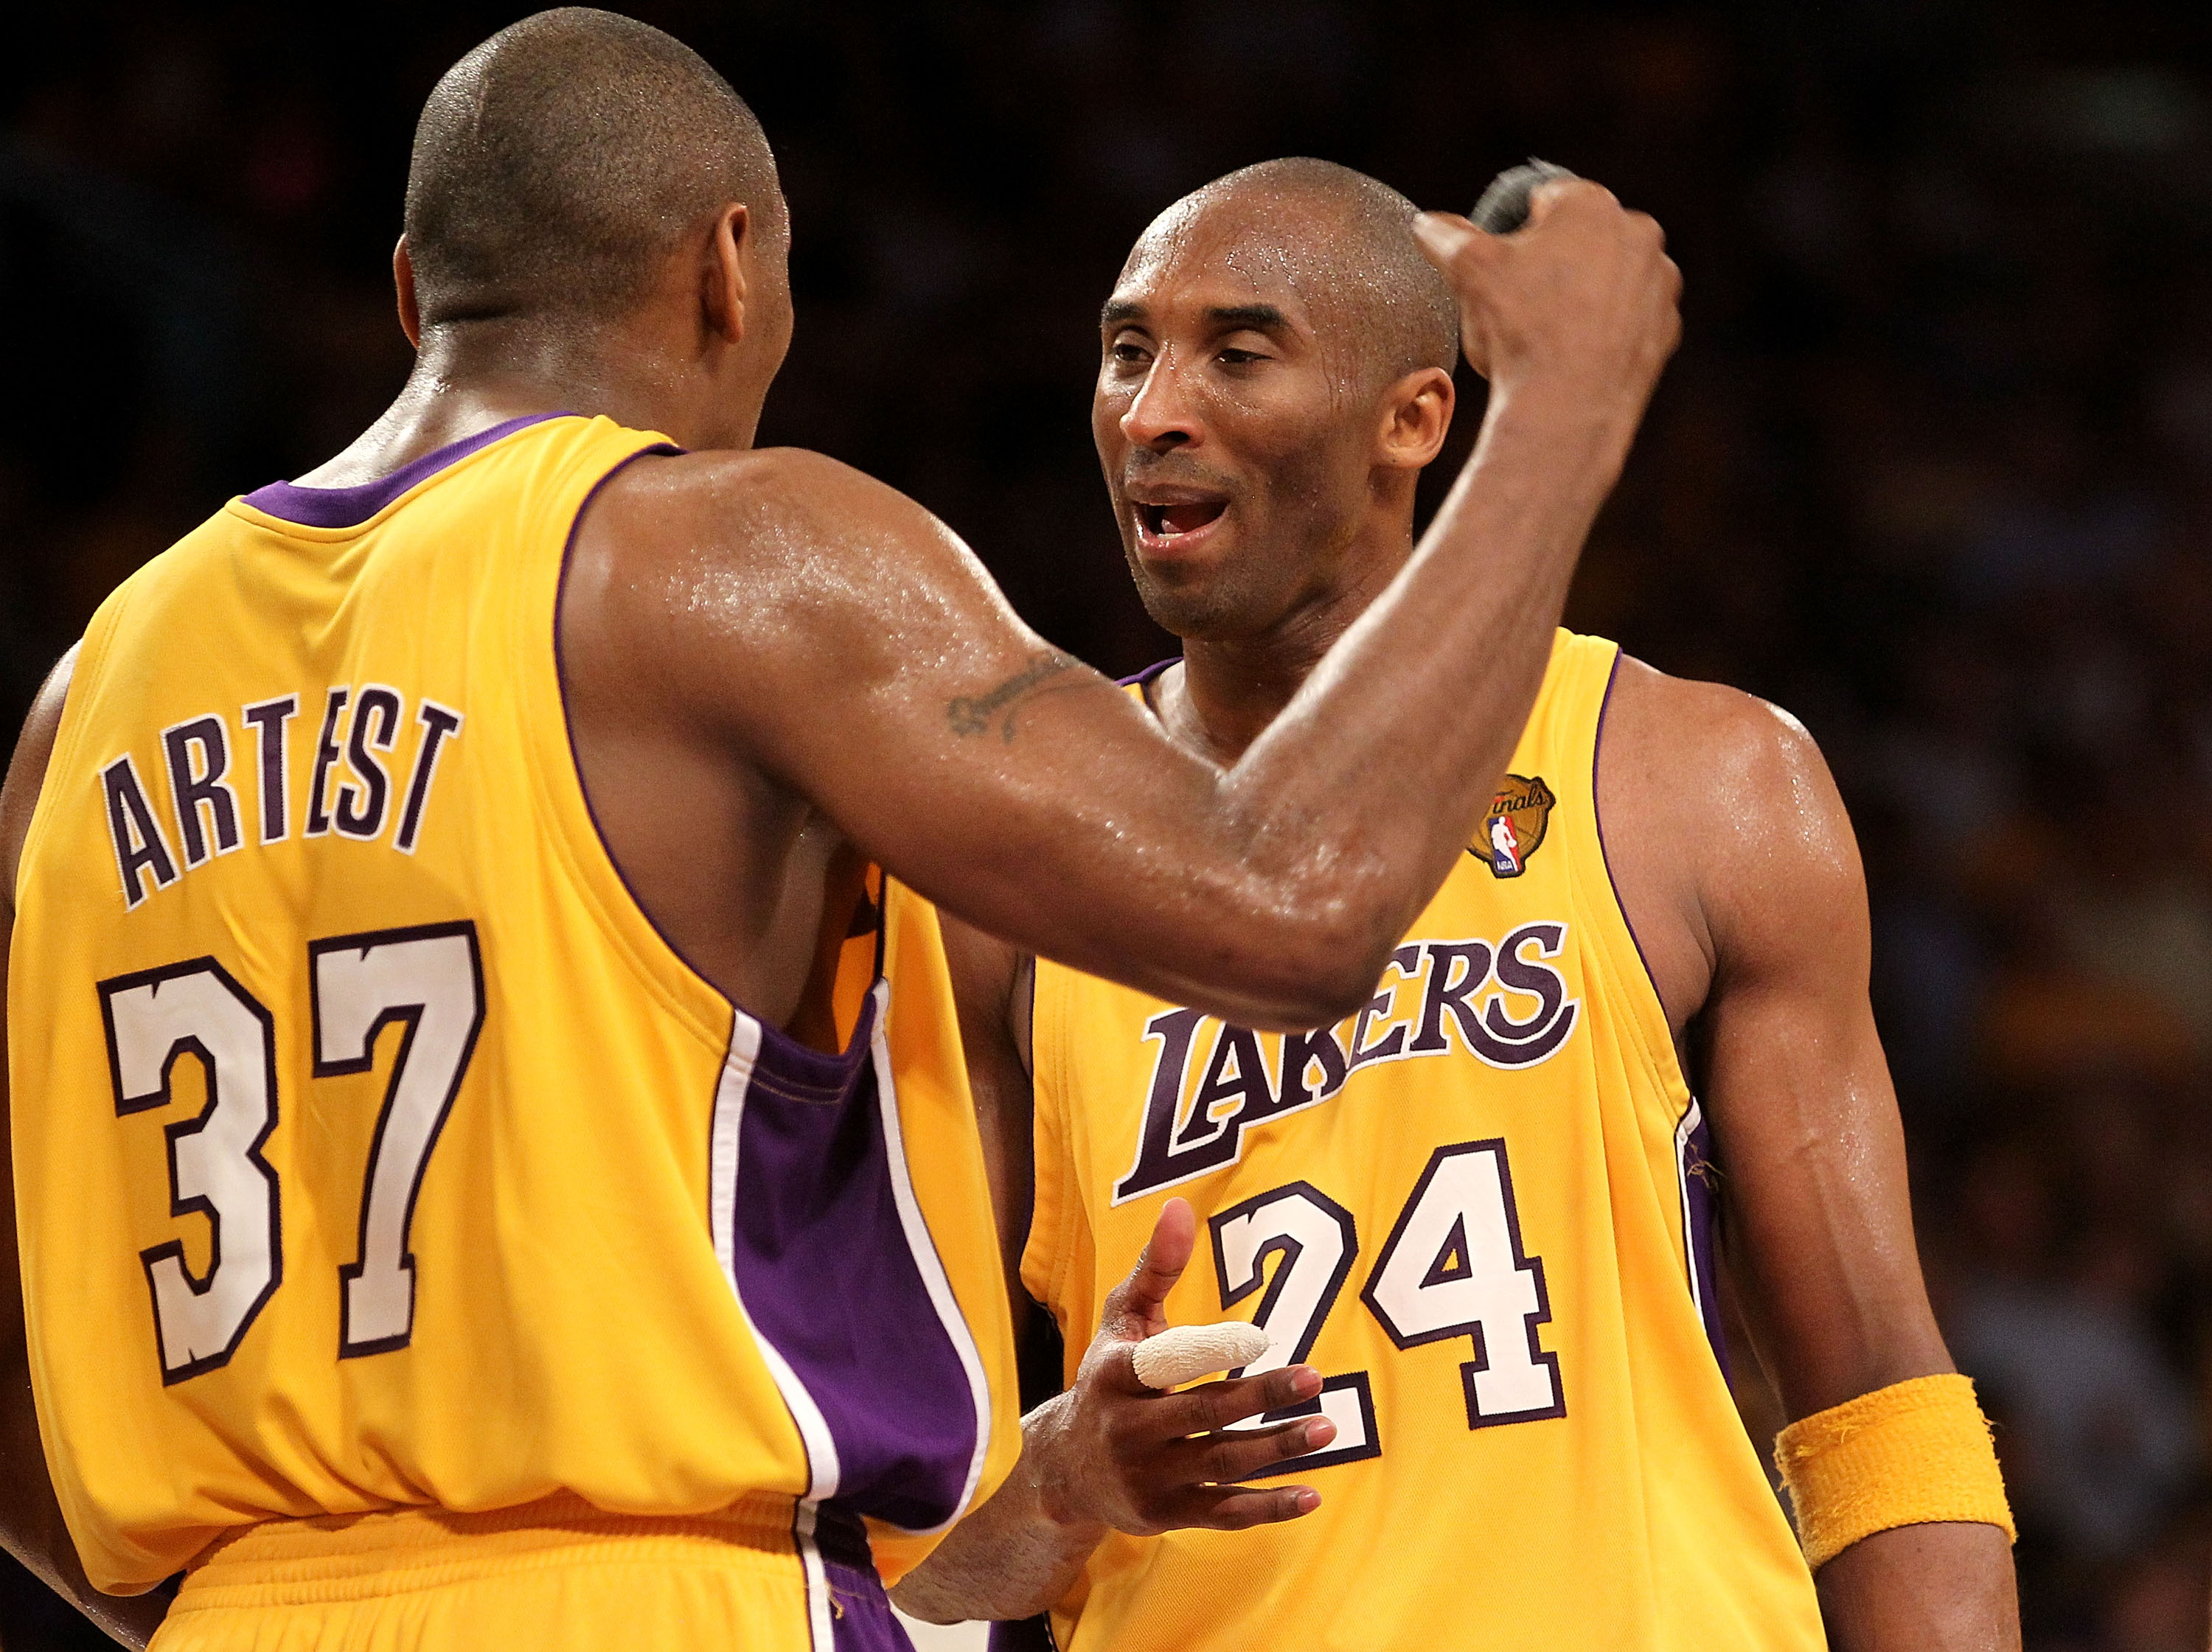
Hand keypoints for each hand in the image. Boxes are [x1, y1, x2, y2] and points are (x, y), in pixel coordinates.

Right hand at [1026, 1199, 1332, 1537]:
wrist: (1065, 1469)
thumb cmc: (1108, 1377)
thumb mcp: (1123, 1319)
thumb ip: (1155, 1267)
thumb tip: (1180, 1205)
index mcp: (1114, 1375)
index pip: (1164, 1362)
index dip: (1211, 1350)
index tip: (1260, 1336)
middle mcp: (1126, 1429)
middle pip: (1201, 1413)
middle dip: (1259, 1397)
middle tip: (1314, 1378)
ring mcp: (1146, 1477)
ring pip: (1219, 1463)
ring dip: (1276, 1448)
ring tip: (1327, 1428)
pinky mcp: (1165, 1514)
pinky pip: (1222, 1514)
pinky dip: (1267, 1507)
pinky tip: (1311, 1494)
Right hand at [1413, 178, 1680, 413]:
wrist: (1568, 408)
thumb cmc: (1520, 330)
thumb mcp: (1468, 272)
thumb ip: (1447, 237)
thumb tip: (1427, 224)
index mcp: (1590, 204)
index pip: (1545, 200)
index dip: (1517, 232)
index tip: (1504, 266)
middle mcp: (1637, 232)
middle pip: (1581, 239)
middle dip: (1555, 262)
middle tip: (1523, 303)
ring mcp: (1659, 281)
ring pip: (1609, 278)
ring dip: (1584, 295)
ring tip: (1549, 333)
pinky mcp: (1667, 327)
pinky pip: (1629, 319)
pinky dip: (1607, 330)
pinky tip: (1576, 355)